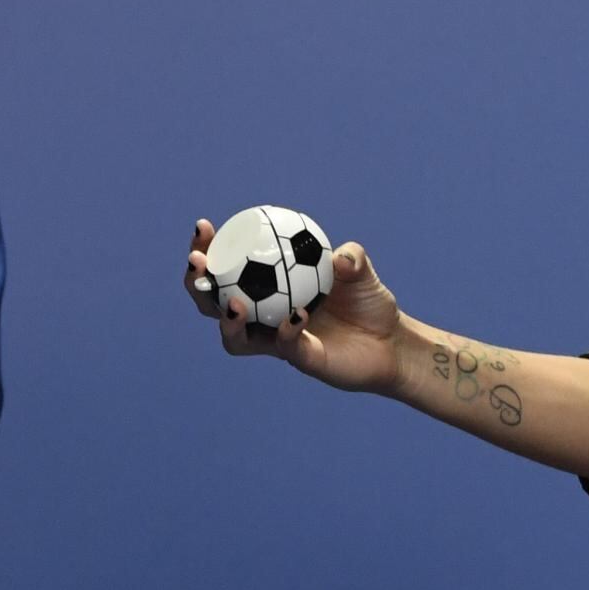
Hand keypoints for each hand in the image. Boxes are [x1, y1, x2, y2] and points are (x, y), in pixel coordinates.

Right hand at [185, 217, 402, 391]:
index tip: (203, 228)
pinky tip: (297, 316)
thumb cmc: (367, 302)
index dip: (207, 250)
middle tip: (198, 264)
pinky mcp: (301, 361)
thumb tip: (340, 256)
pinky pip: (284, 347)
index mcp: (266, 291)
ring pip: (235, 338)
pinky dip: (286, 331)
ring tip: (234, 302)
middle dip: (197, 285)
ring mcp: (277, 343)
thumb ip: (351, 259)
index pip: (226, 271)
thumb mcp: (359, 271)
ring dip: (227, 320)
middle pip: (211, 305)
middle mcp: (263, 319)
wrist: (391, 342)